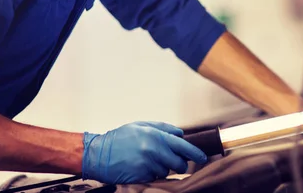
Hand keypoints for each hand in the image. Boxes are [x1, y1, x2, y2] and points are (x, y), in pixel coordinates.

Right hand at [82, 121, 207, 184]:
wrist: (99, 154)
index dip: (195, 153)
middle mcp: (154, 150)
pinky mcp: (142, 177)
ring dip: (163, 168)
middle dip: (179, 163)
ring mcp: (148, 165)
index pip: (183, 146)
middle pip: (179, 163)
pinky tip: (142, 166)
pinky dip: (152, 174)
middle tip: (174, 161)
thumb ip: (163, 128)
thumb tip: (180, 134)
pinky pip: (155, 177)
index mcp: (156, 135)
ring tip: (149, 160)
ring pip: (167, 171)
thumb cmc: (120, 138)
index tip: (202, 157)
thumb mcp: (141, 125)